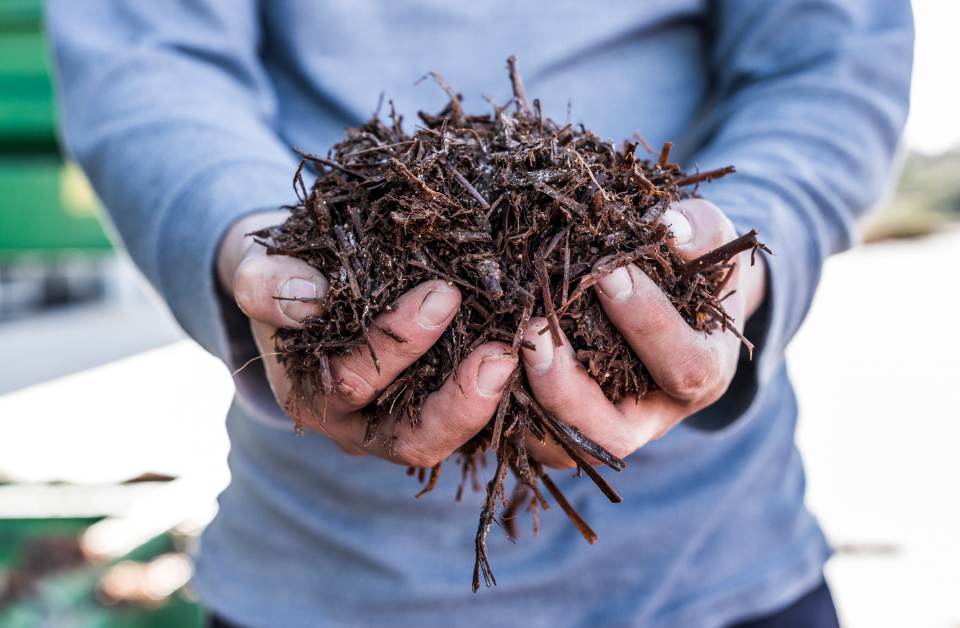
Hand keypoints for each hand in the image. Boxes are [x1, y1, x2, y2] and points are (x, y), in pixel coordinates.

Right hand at [216, 210, 517, 466]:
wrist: (304, 288)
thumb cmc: (288, 280)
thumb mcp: (261, 277)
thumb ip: (267, 285)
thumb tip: (307, 297)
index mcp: (314, 397)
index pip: (355, 384)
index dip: (397, 346)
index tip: (442, 295)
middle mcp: (360, 425)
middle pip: (413, 438)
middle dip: (458, 399)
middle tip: (501, 350)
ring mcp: (401, 424)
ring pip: (452, 440)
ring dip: (490, 406)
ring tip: (524, 359)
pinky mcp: (437, 413)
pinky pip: (475, 423)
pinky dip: (505, 400)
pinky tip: (535, 362)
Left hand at [519, 199, 766, 467]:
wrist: (673, 296)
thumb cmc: (689, 264)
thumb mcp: (709, 239)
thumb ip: (699, 231)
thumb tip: (669, 225)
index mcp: (703, 375)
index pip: (681, 366)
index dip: (646, 323)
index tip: (608, 272)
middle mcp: (653, 417)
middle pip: (613, 434)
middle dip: (568, 387)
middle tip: (534, 332)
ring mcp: (605, 428)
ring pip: (560, 445)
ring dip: (527, 402)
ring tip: (502, 349)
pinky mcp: (565, 426)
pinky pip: (531, 434)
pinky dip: (504, 406)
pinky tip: (480, 362)